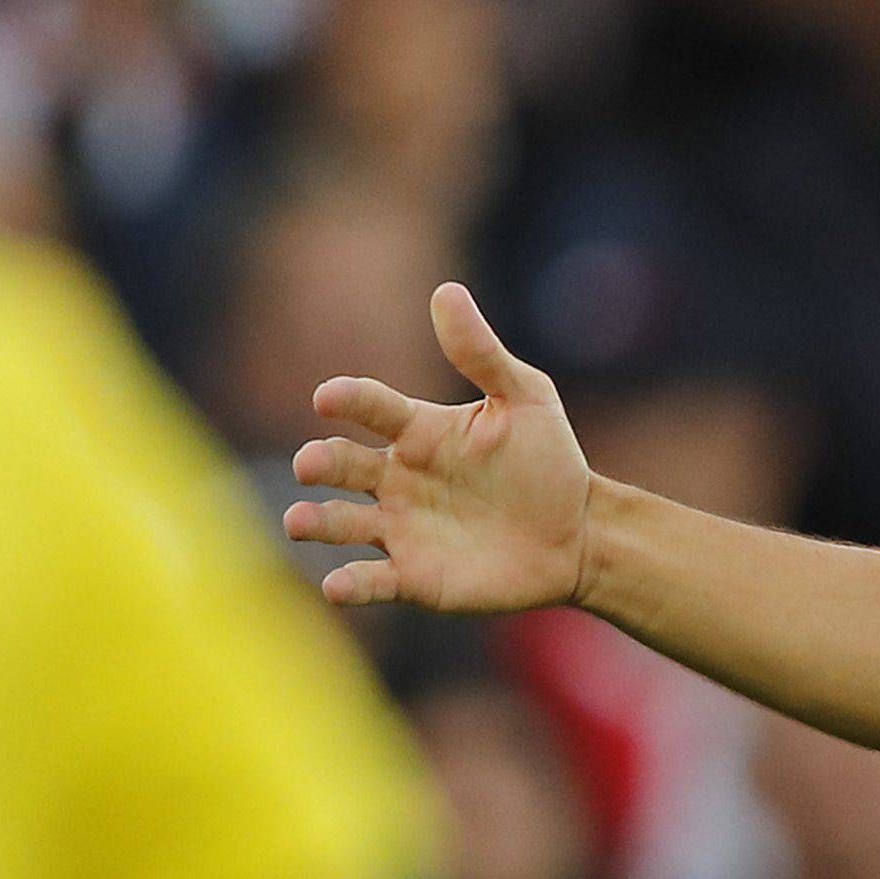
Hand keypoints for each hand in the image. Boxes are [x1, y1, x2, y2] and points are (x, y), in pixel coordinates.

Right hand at [284, 282, 601, 613]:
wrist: (580, 534)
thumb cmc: (548, 462)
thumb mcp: (527, 400)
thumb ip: (482, 354)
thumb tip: (446, 292)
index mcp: (417, 432)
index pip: (370, 408)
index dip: (348, 401)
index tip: (329, 398)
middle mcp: (395, 478)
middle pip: (340, 466)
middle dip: (319, 463)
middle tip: (312, 465)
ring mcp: (400, 528)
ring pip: (339, 523)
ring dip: (315, 521)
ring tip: (299, 521)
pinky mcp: (414, 577)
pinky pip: (370, 581)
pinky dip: (349, 585)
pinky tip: (336, 587)